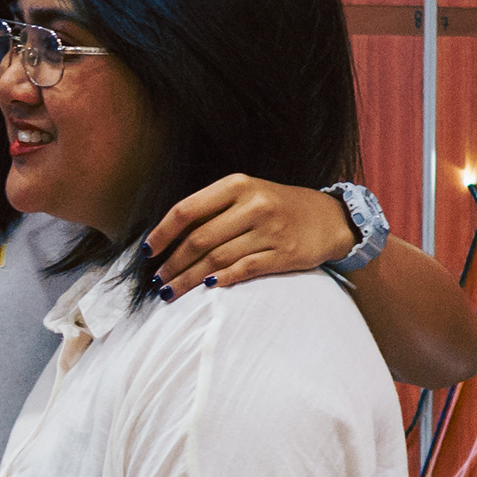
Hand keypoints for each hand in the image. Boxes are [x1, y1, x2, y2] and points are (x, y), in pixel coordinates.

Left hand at [147, 174, 351, 300]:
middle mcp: (253, 204)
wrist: (329, 218)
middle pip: (199, 239)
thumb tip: (168, 237)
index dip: (162, 233)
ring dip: (188, 279)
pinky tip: (205, 289)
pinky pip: (244, 270)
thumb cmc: (277, 207)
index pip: (187, 210)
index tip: (147, 252)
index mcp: (237, 185)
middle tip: (157, 281)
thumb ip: (213, 209)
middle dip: (172, 264)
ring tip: (171, 292)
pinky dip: (221, 281)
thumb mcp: (247, 194)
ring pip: (216, 259)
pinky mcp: (285, 253)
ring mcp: (270, 230)